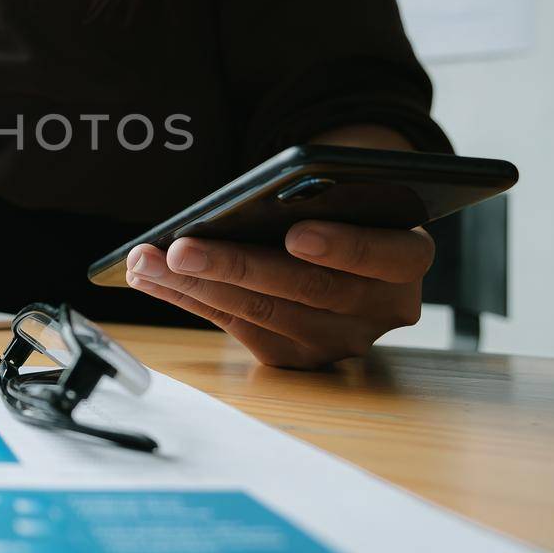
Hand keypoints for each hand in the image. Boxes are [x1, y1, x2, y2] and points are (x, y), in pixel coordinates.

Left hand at [124, 221, 432, 368]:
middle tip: (181, 247)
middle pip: (307, 289)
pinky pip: (235, 326)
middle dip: (235, 266)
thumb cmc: (341, 205)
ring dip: (195, 284)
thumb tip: (243, 199)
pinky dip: (189, 298)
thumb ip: (320, 196)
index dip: (344, 247)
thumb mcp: (348, 194)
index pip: (387, 256)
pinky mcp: (296, 358)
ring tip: (146, 259)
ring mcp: (338, 340)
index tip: (296, 233)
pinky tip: (151, 276)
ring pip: (263, 313)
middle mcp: (380, 309)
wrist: (347, 241)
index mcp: (407, 260)